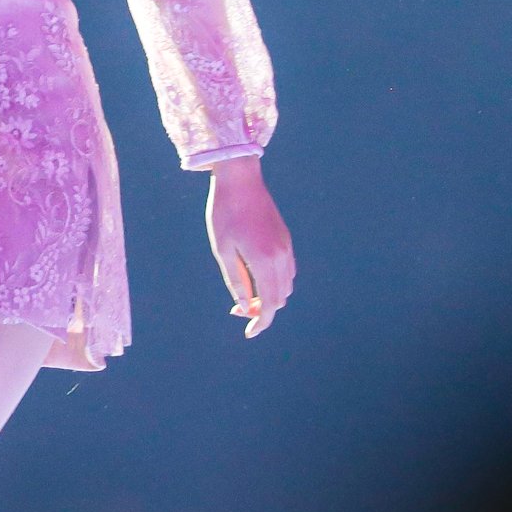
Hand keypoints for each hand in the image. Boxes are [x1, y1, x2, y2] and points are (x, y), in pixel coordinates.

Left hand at [205, 156, 293, 338]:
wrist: (240, 179)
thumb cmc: (224, 213)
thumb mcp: (223, 250)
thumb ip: (236, 280)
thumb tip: (244, 308)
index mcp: (263, 260)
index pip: (270, 304)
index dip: (261, 322)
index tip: (249, 332)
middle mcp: (281, 256)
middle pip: (281, 298)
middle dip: (263, 310)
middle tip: (237, 308)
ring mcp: (286, 246)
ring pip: (286, 285)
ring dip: (271, 295)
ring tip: (246, 293)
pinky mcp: (286, 238)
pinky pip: (287, 270)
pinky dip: (276, 280)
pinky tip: (256, 276)